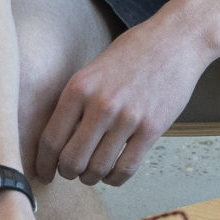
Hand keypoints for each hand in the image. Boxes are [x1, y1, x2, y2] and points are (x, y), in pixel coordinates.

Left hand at [34, 16, 213, 184]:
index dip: (43, 163)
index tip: (44, 172)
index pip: (50, 139)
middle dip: (67, 173)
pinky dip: (115, 178)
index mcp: (79, 88)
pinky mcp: (151, 129)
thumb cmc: (133, 53)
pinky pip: (126, 168)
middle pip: (72, 160)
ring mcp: (128, 118)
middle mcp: (100, 104)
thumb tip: (59, 140)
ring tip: (92, 173)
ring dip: (91, 178)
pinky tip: (113, 173)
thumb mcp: (93, 70)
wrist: (175, 41)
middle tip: (70, 173)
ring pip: (98, 169)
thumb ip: (76, 102)